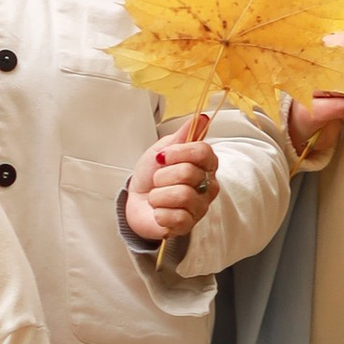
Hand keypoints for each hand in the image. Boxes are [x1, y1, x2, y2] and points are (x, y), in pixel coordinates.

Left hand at [125, 116, 220, 242]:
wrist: (136, 200)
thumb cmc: (151, 175)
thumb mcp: (162, 150)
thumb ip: (181, 136)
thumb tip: (201, 118)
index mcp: (205, 164)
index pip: (204, 152)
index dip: (180, 152)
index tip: (163, 155)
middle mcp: (208, 185)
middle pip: (189, 173)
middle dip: (163, 175)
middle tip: (157, 180)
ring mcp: (200, 207)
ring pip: (182, 195)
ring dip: (159, 195)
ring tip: (156, 196)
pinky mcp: (188, 225)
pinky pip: (177, 217)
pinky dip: (160, 213)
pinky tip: (158, 211)